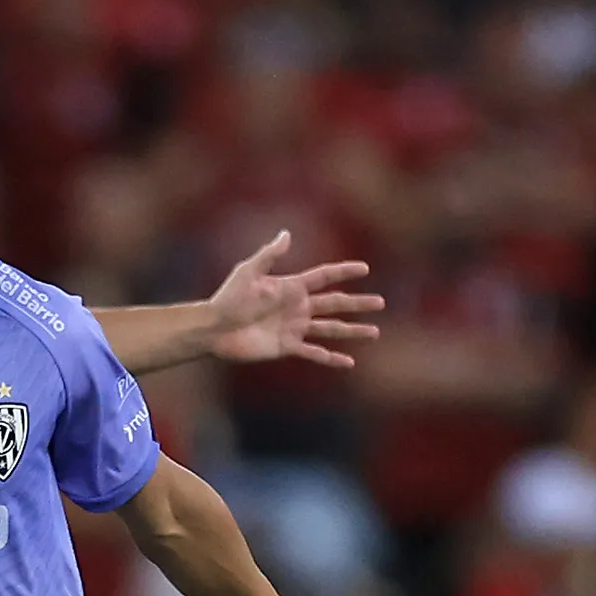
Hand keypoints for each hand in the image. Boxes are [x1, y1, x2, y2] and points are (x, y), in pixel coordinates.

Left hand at [203, 231, 383, 368]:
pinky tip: (349, 362)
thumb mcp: (248, 272)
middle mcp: (297, 307)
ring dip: (353, 331)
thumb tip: (287, 233)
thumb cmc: (228, 298)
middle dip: (358, 303)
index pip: (324, 277)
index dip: (343, 273)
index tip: (364, 269)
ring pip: (331, 329)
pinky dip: (332, 358)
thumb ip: (270, 255)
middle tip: (381, 302)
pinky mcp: (287, 347)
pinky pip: (314, 353)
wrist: (215, 329)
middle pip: (335, 304)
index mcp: (291, 287)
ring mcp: (294, 328)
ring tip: (374, 332)